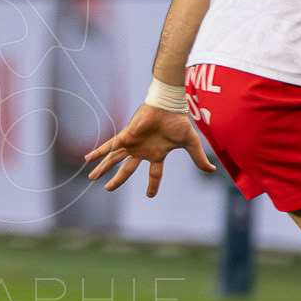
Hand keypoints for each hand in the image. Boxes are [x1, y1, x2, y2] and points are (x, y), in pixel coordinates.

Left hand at [83, 103, 215, 196]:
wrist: (169, 105)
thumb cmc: (178, 122)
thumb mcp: (190, 144)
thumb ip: (198, 158)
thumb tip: (212, 171)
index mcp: (156, 154)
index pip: (154, 174)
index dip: (152, 185)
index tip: (150, 195)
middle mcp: (142, 151)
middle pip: (127, 169)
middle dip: (117, 180)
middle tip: (107, 188)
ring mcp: (133, 144)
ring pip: (115, 160)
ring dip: (103, 168)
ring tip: (91, 177)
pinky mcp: (126, 137)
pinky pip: (110, 146)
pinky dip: (99, 152)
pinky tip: (88, 158)